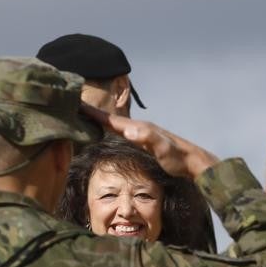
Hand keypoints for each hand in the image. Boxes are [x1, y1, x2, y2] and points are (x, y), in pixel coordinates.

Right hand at [79, 105, 218, 178]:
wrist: (193, 161)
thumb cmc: (178, 158)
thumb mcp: (163, 149)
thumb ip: (148, 138)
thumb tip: (128, 131)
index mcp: (138, 128)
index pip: (111, 119)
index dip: (93, 113)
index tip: (76, 105)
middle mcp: (138, 127)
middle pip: (110, 118)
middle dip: (91, 112)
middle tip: (72, 105)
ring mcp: (141, 133)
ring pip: (114, 124)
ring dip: (98, 119)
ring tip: (83, 115)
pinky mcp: (143, 140)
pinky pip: (120, 131)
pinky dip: (108, 127)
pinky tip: (105, 129)